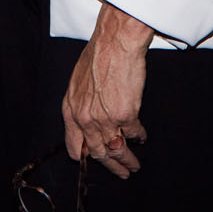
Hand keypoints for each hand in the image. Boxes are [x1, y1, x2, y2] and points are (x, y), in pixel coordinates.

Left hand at [62, 3, 151, 177]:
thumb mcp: (78, 81)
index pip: (75, 146)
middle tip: (120, 172)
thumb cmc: (98, 54)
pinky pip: (134, 134)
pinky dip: (139, 138)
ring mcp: (105, 119)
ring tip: (133, 165)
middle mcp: (85, 119)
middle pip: (97, 153)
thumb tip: (90, 117)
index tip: (95, 160)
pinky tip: (141, 138)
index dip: (86, 156)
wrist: (115, 41)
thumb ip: (82, 104)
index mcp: (71, 110)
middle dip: (111, 166)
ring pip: (116, 150)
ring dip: (126, 160)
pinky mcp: (125, 115)